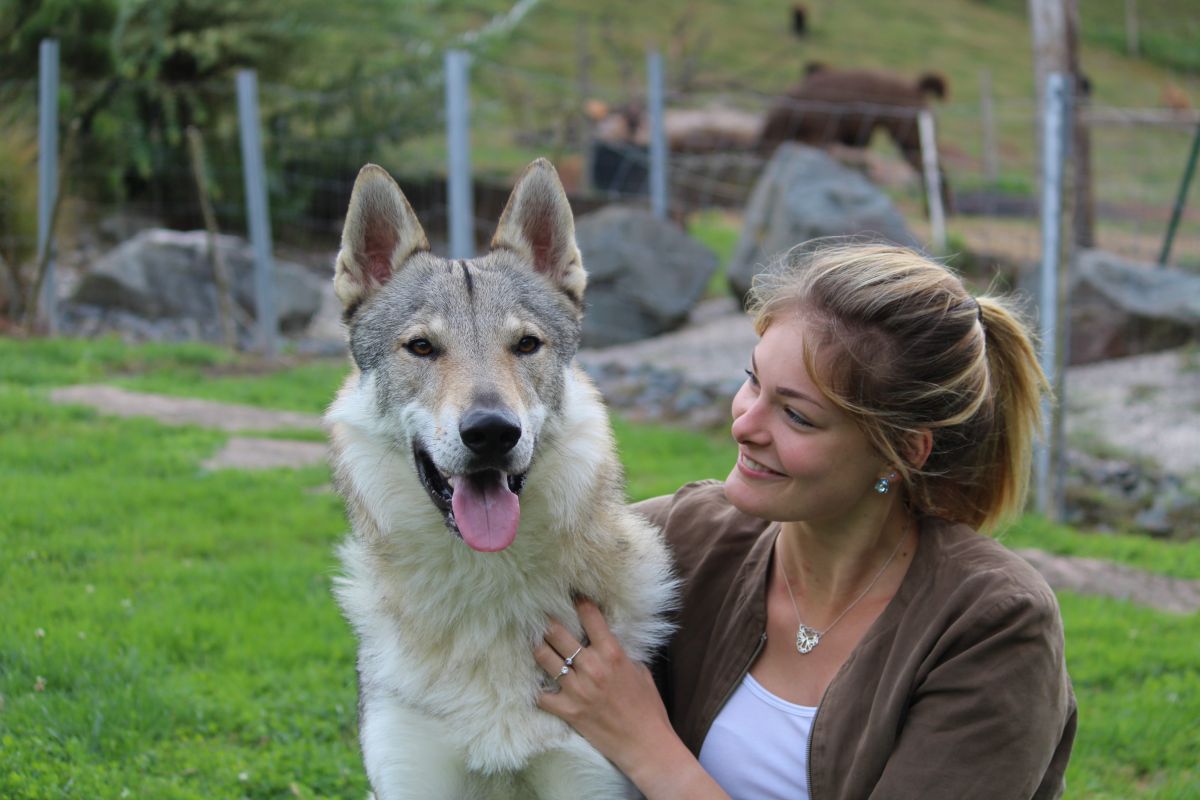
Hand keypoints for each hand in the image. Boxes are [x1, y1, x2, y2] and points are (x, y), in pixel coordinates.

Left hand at [534, 598, 673, 775]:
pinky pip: (541, 695)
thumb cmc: (648, 707)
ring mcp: (577, 689)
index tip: (572, 595)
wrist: (644, 743)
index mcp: (612, 654)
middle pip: (558, 633)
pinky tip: (538, 684)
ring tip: (535, 642)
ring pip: (544, 658)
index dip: (579, 602)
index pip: (590, 617)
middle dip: (548, 622)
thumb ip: (619, 654)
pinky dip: (539, 689)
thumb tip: (606, 642)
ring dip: (538, 648)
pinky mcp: (568, 711)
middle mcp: (592, 667)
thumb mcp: (640, 671)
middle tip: (542, 616)